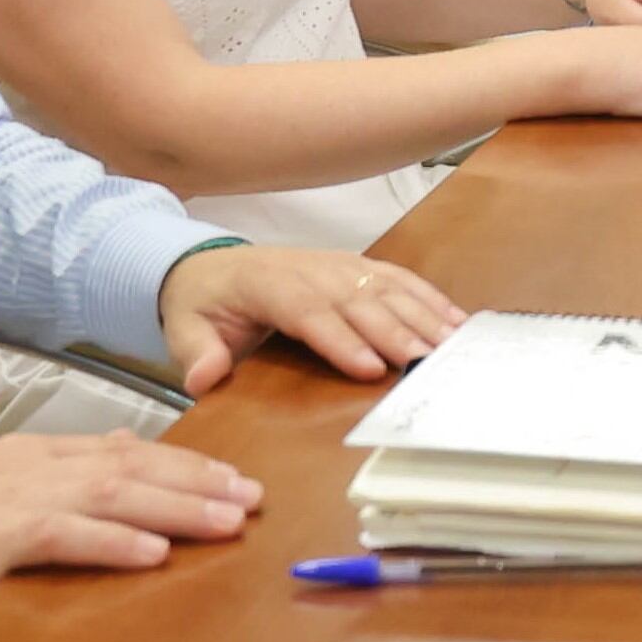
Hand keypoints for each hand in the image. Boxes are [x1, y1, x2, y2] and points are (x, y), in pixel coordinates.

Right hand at [0, 430, 261, 641]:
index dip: (187, 464)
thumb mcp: (4, 512)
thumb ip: (63, 486)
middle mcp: (25, 466)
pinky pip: (63, 534)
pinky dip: (113, 540)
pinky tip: (155, 552)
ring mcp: (5, 499)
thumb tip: (123, 456)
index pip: (126, 451)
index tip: (238, 482)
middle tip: (253, 499)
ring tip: (227, 522)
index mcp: (32, 456)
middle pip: (129, 464)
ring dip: (175, 507)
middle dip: (198, 481)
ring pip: (109, 491)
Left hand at [158, 242, 462, 389]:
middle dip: (395, 331)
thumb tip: (204, 377)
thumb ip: (196, 352)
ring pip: (385, 287)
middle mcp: (311, 268)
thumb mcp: (185, 327)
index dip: (341, 340)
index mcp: (267, 283)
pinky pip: (398, 279)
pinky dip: (430, 298)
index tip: (369, 369)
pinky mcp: (357, 266)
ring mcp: (338, 263)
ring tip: (452, 346)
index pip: (308, 311)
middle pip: (357, 299)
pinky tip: (456, 321)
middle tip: (426, 362)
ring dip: (421, 316)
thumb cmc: (204, 303)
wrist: (210, 265)